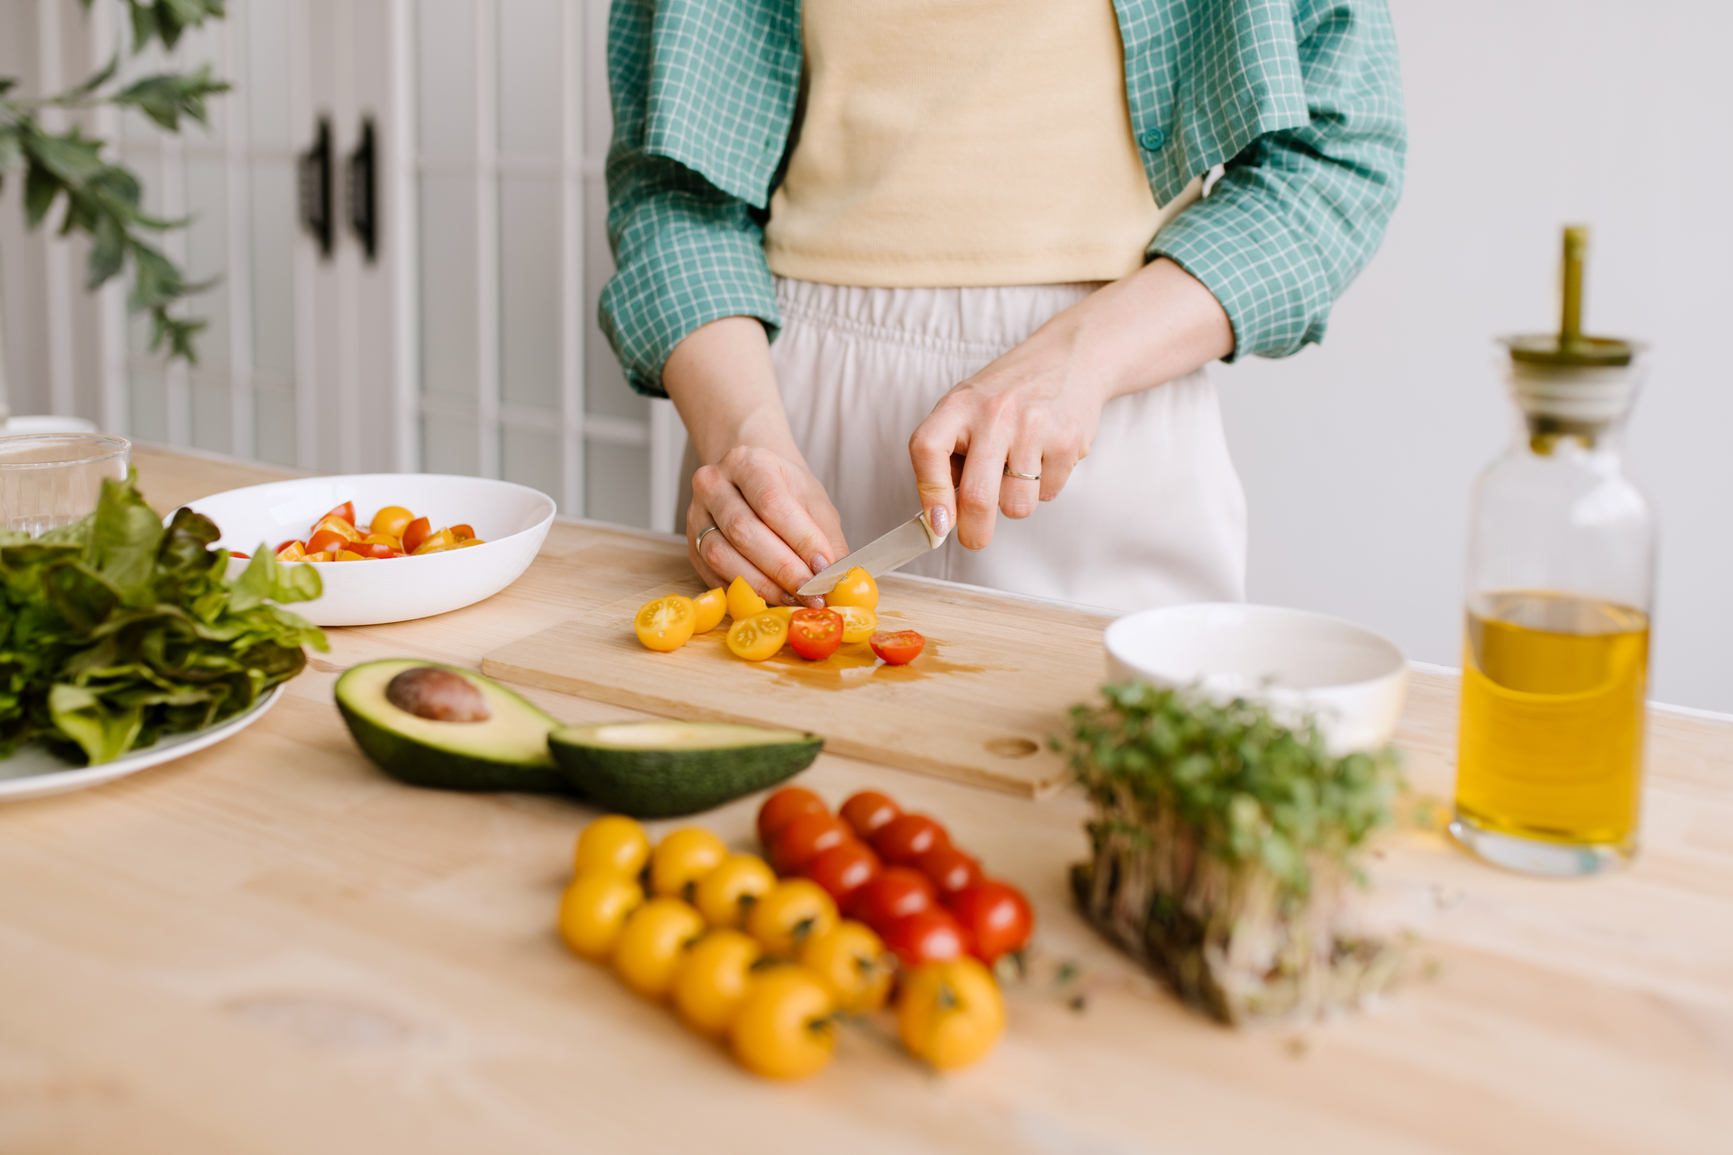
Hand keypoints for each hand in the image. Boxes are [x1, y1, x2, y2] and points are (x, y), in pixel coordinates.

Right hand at [662, 316, 846, 604]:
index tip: (824, 568)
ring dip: (760, 585)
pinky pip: (711, 574)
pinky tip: (768, 600)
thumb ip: (826, 537)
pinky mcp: (691, 544)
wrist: (747, 478)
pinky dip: (742, 592)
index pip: (772, 502)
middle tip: (811, 593)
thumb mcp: (812, 500)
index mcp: (747, 462)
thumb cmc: (784, 488)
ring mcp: (695, 514)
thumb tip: (838, 578)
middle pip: (743, 531)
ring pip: (720, 555)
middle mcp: (713, 483)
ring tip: (792, 599)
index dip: (799, 540)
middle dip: (781, 568)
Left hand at [908, 334, 1105, 550]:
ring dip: (1015, 504)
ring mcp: (1033, 427)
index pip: (927, 451)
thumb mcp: (967, 408)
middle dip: (974, 533)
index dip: (930, 495)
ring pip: (1016, 505)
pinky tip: (1044, 456)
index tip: (937, 524)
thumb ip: (950, 455)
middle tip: (975, 538)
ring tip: (1019, 471)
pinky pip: (1048, 494)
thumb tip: (941, 517)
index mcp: (958, 405)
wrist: (1069, 358)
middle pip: (977, 496)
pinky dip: (1044, 487)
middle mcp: (994, 414)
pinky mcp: (1067, 441)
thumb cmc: (1008, 392)